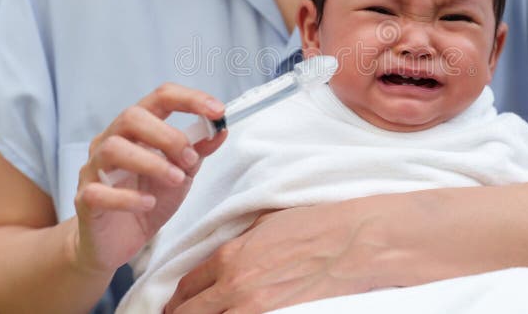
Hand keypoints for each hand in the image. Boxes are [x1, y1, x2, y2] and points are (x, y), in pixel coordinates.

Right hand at [73, 83, 227, 274]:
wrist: (116, 243)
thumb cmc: (147, 201)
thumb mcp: (181, 174)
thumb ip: (197, 151)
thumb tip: (220, 130)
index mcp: (136, 130)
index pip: (160, 98)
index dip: (190, 99)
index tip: (217, 111)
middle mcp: (110, 142)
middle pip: (131, 116)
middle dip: (167, 135)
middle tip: (189, 159)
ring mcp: (94, 170)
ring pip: (112, 149)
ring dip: (151, 162)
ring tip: (176, 179)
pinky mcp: (84, 200)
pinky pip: (98, 191)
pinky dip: (127, 198)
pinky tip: (148, 204)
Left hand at [164, 201, 389, 313]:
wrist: (349, 242)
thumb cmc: (313, 225)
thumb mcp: (266, 223)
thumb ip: (240, 241)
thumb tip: (228, 252)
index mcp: (230, 255)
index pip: (187, 284)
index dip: (178, 297)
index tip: (177, 302)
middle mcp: (234, 283)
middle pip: (188, 312)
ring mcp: (253, 306)